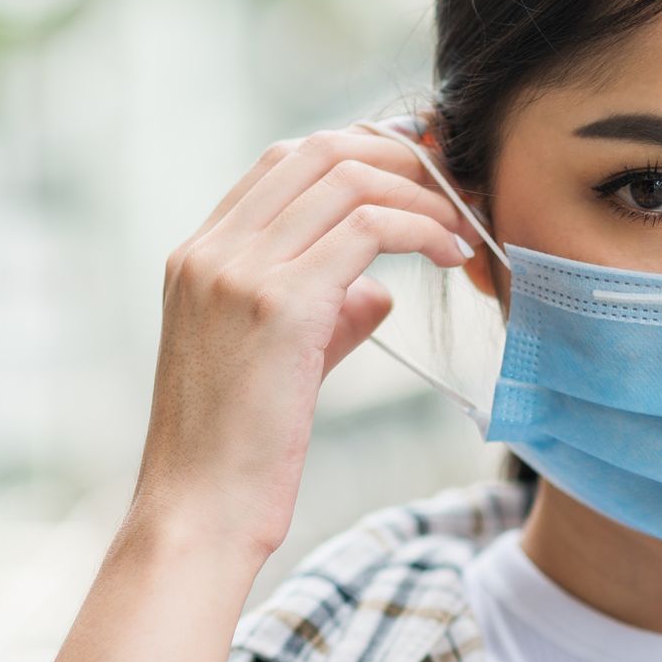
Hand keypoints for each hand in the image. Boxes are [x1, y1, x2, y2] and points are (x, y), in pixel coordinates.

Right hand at [131, 123, 482, 559]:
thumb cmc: (240, 451)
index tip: (419, 167)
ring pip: (348, 179)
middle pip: (318, 151)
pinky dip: (422, 228)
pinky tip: (452, 254)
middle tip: (454, 179)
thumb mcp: (282, 361)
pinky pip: (369, 227)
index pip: (283, 160)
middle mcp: (212, 250)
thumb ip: (327, 315)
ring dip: (421, 192)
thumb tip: (379, 292)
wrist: (199, 511)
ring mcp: (239, 271)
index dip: (360, 150)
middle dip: (398, 154)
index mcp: (200, 255)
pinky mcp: (280, 303)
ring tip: (462, 224)